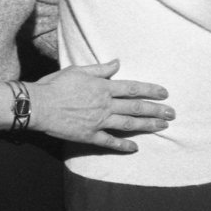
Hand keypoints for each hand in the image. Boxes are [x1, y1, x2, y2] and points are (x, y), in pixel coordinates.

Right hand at [28, 60, 173, 151]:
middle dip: (156, 110)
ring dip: (148, 126)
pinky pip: (110, 142)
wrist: (38, 105)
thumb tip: (117, 63)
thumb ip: (100, 69)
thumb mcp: (78, 70)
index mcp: (103, 87)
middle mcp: (105, 105)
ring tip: (163, 126)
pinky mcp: (90, 136)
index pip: (133, 88)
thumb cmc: (55, 85)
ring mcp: (99, 122)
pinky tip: (135, 148)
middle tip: (172, 113)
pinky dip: (123, 146)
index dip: (151, 90)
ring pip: (129, 125)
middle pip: (136, 108)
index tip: (165, 93)